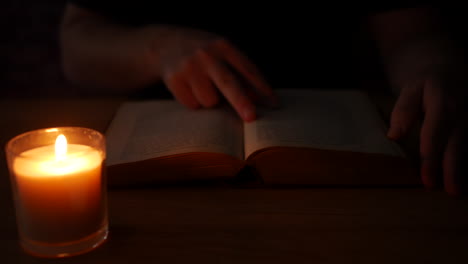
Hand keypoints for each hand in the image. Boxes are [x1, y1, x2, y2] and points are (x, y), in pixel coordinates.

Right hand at [150, 27, 277, 121]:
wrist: (164, 43)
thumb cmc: (203, 54)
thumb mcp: (221, 53)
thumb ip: (239, 72)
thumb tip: (258, 99)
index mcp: (223, 46)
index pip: (247, 69)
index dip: (262, 87)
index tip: (274, 103)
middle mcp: (206, 54)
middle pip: (227, 83)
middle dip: (241, 102)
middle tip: (252, 117)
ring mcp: (188, 67)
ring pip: (210, 101)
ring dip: (211, 101)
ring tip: (202, 86)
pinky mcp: (174, 79)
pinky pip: (193, 105)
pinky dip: (194, 102)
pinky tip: (188, 88)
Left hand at [386, 42, 467, 194]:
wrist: (449, 68)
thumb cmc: (425, 83)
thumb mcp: (410, 90)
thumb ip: (403, 111)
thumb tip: (393, 136)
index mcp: (443, 104)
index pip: (434, 136)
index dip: (430, 159)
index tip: (427, 180)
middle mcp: (461, 114)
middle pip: (457, 146)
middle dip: (453, 171)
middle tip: (451, 193)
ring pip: (467, 147)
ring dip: (462, 170)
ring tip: (457, 191)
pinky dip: (467, 162)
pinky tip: (464, 178)